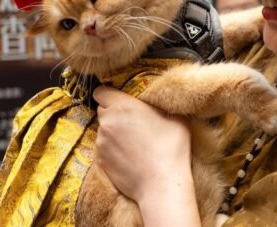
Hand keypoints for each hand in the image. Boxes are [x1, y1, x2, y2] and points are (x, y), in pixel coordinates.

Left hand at [94, 86, 200, 225]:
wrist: (161, 185)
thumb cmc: (171, 149)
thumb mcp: (176, 118)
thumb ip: (160, 104)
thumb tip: (160, 100)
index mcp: (122, 106)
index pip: (100, 92)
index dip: (109, 94)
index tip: (119, 100)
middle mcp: (107, 122)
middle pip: (102, 111)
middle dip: (113, 113)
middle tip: (131, 122)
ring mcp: (101, 143)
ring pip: (103, 131)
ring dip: (113, 133)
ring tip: (133, 143)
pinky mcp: (101, 161)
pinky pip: (104, 149)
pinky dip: (113, 150)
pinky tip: (130, 157)